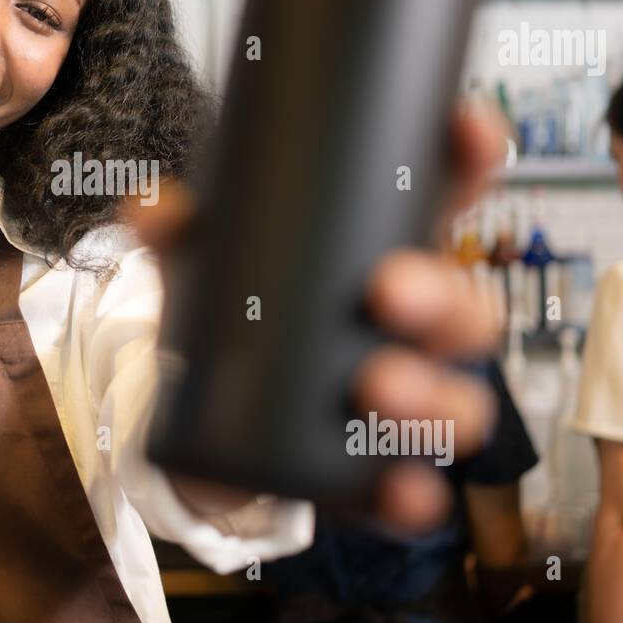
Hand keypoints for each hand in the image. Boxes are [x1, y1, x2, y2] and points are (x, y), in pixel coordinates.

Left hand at [123, 99, 509, 533]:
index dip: (468, 159)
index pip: (445, 197)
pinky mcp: (376, 470)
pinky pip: (414, 484)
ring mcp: (404, 400)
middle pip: (464, 304)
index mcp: (379, 255)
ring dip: (431, 394)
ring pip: (458, 396)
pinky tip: (400, 489)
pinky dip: (410, 492)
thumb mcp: (199, 264)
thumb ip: (177, 230)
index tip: (464, 131)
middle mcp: (410, 327)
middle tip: (388, 291)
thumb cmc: (230, 317)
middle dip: (439, 296)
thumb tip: (154, 207)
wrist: (204, 421)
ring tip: (377, 389)